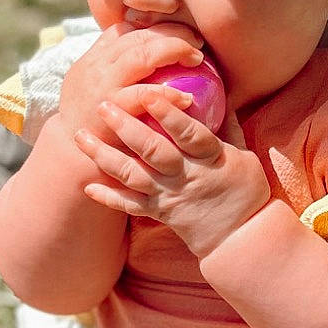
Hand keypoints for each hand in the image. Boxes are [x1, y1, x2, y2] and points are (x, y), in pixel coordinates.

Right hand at [56, 22, 203, 140]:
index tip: (179, 32)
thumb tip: (144, 46)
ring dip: (173, 50)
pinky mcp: (113, 111)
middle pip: (139, 36)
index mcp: (95, 57)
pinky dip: (169, 94)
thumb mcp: (90, 82)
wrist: (68, 150)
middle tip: (197, 43)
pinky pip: (144, 95)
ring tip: (196, 59)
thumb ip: (112, 64)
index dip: (157, 26)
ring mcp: (105, 86)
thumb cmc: (89, 117)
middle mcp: (98, 66)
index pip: (127, 29)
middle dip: (172, 34)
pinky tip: (188, 97)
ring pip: (141, 55)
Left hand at [72, 85, 270, 259]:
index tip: (148, 95)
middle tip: (103, 106)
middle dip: (125, 127)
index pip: (187, 133)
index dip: (168, 114)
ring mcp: (169, 196)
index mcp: (210, 158)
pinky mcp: (159, 213)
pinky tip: (88, 185)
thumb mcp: (243, 153)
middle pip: (152, 150)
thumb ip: (226, 124)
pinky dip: (109, 197)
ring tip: (82, 137)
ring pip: (133, 175)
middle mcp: (186, 176)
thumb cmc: (246, 190)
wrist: (239, 237)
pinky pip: (130, 206)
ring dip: (105, 156)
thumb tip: (218, 90)